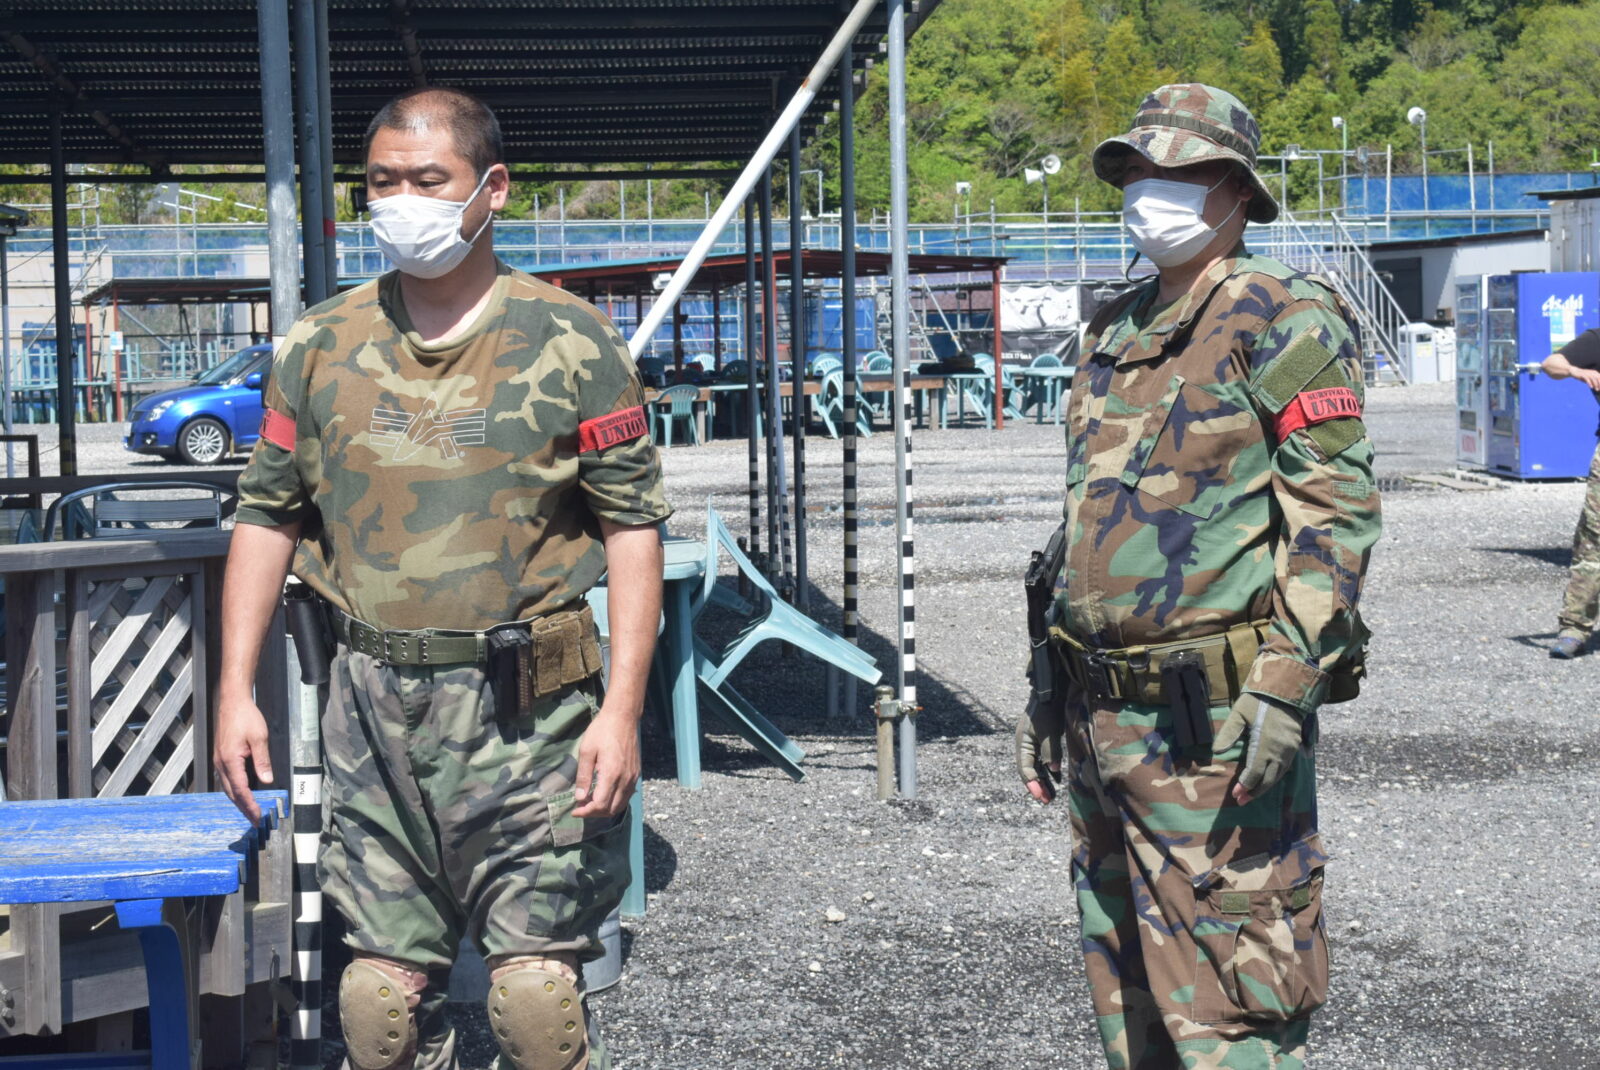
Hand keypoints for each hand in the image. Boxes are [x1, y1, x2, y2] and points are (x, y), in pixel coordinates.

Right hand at [213, 693, 273, 821]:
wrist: (232, 701)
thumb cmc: (246, 717)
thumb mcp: (260, 738)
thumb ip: (262, 761)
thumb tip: (267, 781)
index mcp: (230, 760)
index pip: (241, 790)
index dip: (249, 805)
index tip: (257, 816)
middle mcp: (221, 763)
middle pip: (232, 793)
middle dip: (243, 807)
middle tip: (254, 820)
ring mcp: (219, 760)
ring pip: (228, 787)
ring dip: (238, 800)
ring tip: (250, 810)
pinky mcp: (221, 756)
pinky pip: (227, 778)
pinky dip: (235, 789)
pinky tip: (243, 793)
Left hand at [572, 705, 640, 817]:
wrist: (623, 717)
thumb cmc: (602, 730)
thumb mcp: (587, 751)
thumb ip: (583, 775)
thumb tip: (579, 797)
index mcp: (611, 774)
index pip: (600, 805)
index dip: (586, 812)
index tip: (574, 810)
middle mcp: (625, 779)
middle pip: (611, 809)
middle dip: (594, 813)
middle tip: (581, 807)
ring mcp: (633, 777)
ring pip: (621, 805)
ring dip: (605, 809)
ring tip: (591, 803)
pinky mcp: (636, 774)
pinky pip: (627, 796)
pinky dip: (615, 801)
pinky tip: (604, 794)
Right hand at [1016, 699, 1064, 803]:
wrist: (1051, 691)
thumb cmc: (1048, 709)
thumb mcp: (1049, 730)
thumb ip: (1050, 749)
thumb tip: (1052, 769)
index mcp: (1023, 743)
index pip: (1025, 769)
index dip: (1033, 784)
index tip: (1041, 797)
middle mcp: (1026, 745)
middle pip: (1029, 770)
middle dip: (1037, 786)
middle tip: (1047, 801)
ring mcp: (1034, 743)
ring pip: (1036, 767)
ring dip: (1043, 781)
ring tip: (1051, 796)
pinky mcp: (1043, 740)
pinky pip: (1043, 760)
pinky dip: (1049, 771)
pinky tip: (1056, 780)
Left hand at [1214, 694, 1304, 805]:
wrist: (1286, 688)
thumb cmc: (1259, 700)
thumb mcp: (1239, 713)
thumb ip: (1229, 733)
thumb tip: (1216, 752)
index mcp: (1265, 744)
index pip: (1255, 772)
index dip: (1245, 785)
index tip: (1235, 795)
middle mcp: (1280, 751)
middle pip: (1268, 779)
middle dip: (1254, 792)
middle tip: (1241, 801)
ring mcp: (1289, 750)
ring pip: (1278, 776)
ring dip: (1265, 787)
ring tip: (1251, 795)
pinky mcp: (1295, 746)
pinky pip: (1285, 768)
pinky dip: (1275, 777)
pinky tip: (1266, 780)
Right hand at [1573, 367, 1599, 391]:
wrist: (1575, 371)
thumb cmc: (1582, 376)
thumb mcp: (1589, 379)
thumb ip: (1593, 383)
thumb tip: (1597, 388)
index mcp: (1595, 373)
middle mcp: (1593, 372)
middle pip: (1598, 378)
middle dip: (1599, 384)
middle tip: (1599, 389)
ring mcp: (1588, 373)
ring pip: (1594, 379)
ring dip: (1596, 384)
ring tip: (1597, 389)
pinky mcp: (1583, 375)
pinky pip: (1587, 379)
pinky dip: (1590, 383)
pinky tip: (1591, 387)